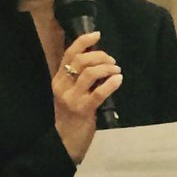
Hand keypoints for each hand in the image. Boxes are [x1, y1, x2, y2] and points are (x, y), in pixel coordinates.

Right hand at [52, 31, 122, 162]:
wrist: (66, 140)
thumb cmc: (72, 116)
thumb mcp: (71, 93)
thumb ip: (79, 78)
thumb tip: (96, 59)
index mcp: (58, 79)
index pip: (69, 54)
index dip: (83, 42)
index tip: (97, 35)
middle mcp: (62, 86)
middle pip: (80, 61)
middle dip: (99, 56)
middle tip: (112, 61)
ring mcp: (72, 98)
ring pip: (89, 74)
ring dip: (107, 68)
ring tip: (116, 70)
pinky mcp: (83, 109)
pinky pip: (99, 92)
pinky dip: (110, 84)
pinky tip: (118, 80)